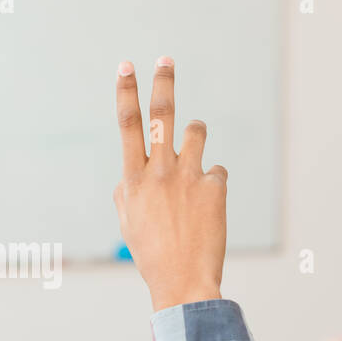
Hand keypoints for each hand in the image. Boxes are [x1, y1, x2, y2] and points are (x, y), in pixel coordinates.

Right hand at [113, 57, 227, 312]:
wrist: (183, 281)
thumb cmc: (151, 254)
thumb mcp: (127, 222)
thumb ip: (128, 191)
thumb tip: (130, 173)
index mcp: (133, 179)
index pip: (127, 125)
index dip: (125, 92)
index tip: (126, 66)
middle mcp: (160, 171)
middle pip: (162, 113)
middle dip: (163, 82)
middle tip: (166, 59)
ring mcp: (189, 177)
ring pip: (196, 132)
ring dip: (195, 136)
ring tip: (193, 157)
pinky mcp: (215, 187)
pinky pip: (216, 170)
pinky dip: (211, 183)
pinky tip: (207, 207)